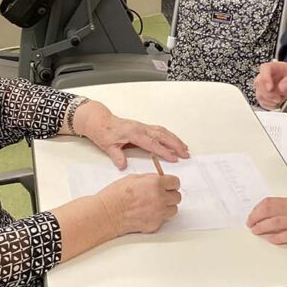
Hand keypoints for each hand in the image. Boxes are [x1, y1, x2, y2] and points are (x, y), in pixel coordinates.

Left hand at [73, 101, 189, 169]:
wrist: (100, 120)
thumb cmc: (103, 133)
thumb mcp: (107, 146)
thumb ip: (117, 156)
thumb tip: (122, 166)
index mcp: (133, 133)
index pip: (152, 144)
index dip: (164, 151)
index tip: (174, 158)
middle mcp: (141, 128)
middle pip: (162, 136)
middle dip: (176, 145)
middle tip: (186, 154)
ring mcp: (143, 126)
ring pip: (163, 132)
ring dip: (175, 140)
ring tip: (185, 148)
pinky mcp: (144, 126)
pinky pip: (160, 130)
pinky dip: (170, 135)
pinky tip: (175, 141)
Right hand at [97, 173, 181, 234]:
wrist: (108, 213)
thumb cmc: (116, 195)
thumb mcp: (133, 178)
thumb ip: (150, 179)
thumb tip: (159, 180)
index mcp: (155, 183)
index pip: (175, 182)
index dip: (171, 184)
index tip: (169, 185)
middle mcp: (160, 198)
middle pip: (177, 197)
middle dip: (170, 195)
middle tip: (161, 195)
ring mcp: (159, 212)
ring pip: (173, 210)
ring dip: (167, 207)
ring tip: (154, 206)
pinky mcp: (155, 224)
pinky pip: (163, 219)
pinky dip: (158, 217)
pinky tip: (147, 214)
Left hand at [246, 197, 286, 244]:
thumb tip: (274, 212)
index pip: (270, 202)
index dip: (257, 209)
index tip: (252, 215)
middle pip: (269, 211)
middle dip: (256, 218)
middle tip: (250, 224)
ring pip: (276, 222)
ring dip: (263, 227)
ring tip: (256, 231)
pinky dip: (279, 237)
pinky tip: (272, 240)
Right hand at [254, 61, 286, 109]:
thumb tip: (282, 87)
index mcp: (273, 67)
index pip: (264, 69)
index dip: (265, 79)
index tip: (270, 88)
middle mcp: (266, 75)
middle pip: (259, 83)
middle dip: (268, 94)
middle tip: (279, 98)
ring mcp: (263, 85)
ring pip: (259, 94)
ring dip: (269, 100)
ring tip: (280, 100)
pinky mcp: (264, 94)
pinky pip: (262, 101)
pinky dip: (269, 105)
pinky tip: (277, 103)